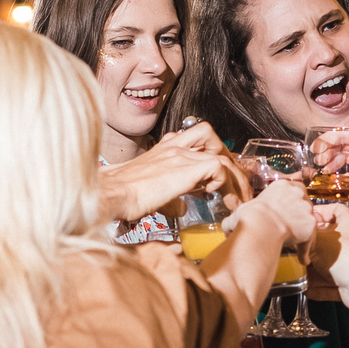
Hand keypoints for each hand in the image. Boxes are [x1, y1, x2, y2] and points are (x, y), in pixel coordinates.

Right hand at [101, 128, 250, 224]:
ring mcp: (180, 154)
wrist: (111, 194)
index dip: (211, 157)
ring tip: (237, 199)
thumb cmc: (121, 196)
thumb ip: (169, 196)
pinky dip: (225, 184)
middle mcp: (173, 146)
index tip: (216, 181)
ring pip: (221, 154)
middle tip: (236, 186)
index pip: (195, 141)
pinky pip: (219, 168)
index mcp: (163, 148)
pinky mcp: (186, 167)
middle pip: (212, 139)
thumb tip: (180, 207)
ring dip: (234, 178)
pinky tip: (218, 198)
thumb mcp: (149, 191)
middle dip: (229, 162)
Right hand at [232, 176, 316, 252]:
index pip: (292, 189)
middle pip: (303, 202)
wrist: (260, 225)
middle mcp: (297, 192)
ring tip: (298, 245)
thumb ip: (235, 218)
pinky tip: (302, 257)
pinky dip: (307, 247)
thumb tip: (226, 227)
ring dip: (304, 232)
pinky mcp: (311, 222)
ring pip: (308, 220)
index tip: (287, 211)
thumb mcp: (239, 213)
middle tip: (291, 228)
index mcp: (281, 186)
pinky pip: (310, 236)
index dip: (291, 201)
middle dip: (299, 215)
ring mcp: (305, 206)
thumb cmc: (249, 218)